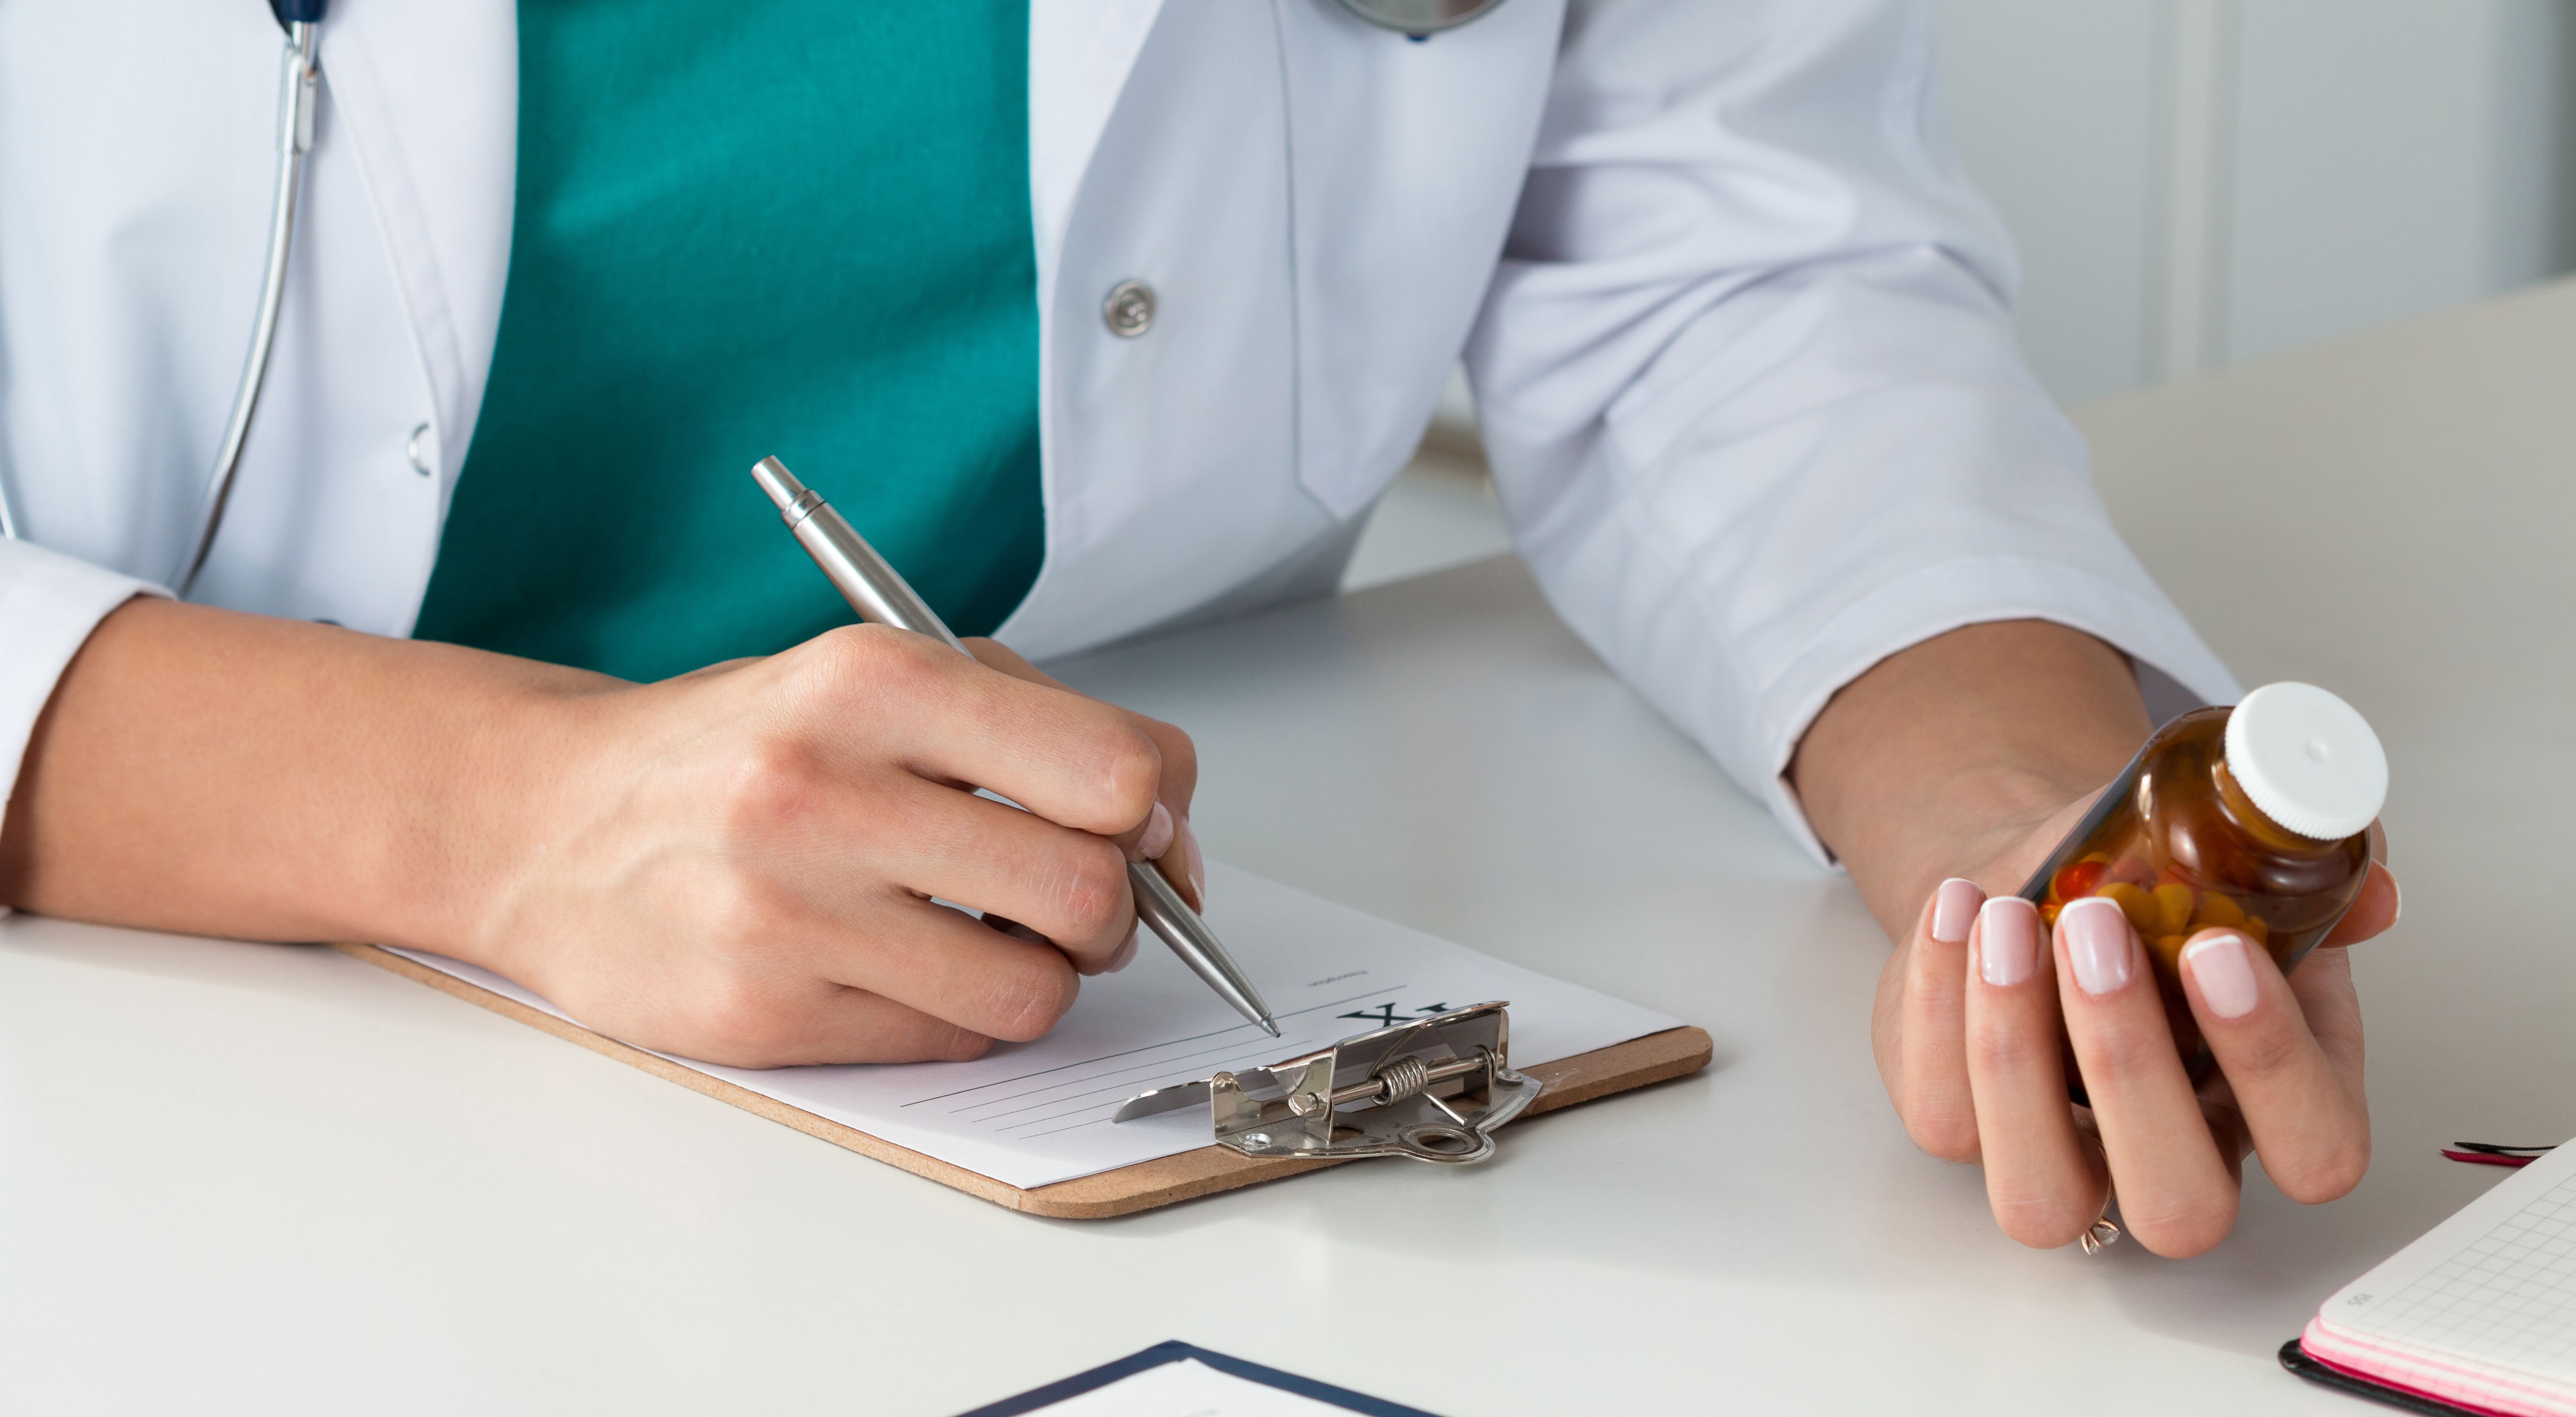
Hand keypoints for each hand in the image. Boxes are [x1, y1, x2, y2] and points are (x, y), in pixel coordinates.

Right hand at [472, 626, 1201, 1066]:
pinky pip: (952, 1042)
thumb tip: (1171, 836)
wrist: (551, 825)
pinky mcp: (766, 1018)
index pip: (1111, 770)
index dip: (1154, 811)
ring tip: (992, 934)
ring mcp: (789, 915)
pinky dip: (964, 1012)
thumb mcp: (884, 673)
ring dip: (1045, 974)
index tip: (1137, 822)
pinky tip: (911, 964)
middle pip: (1086, 892)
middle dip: (1115, 908)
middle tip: (1077, 898)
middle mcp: (825, 793)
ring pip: (1033, 992)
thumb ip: (1042, 726)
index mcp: (872, 681)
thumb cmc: (747, 745)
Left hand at [1875, 801, 2399, 1256]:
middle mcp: (2176, 1157)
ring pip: (2041, 1196)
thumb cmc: (2152, 892)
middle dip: (2132, 1066)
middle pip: (2178, 1206)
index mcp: (2280, 1106)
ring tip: (2006, 916)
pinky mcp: (1964, 1131)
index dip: (2274, 1066)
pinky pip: (1943, 1118)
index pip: (2317, 1151)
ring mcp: (2064, 1158)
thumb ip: (2310, 873)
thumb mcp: (2243, 871)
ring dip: (2014, 1051)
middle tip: (2094, 925)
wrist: (2042, 879)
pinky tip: (1956, 909)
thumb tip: (2364, 886)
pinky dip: (1936, 1006)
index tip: (2216, 947)